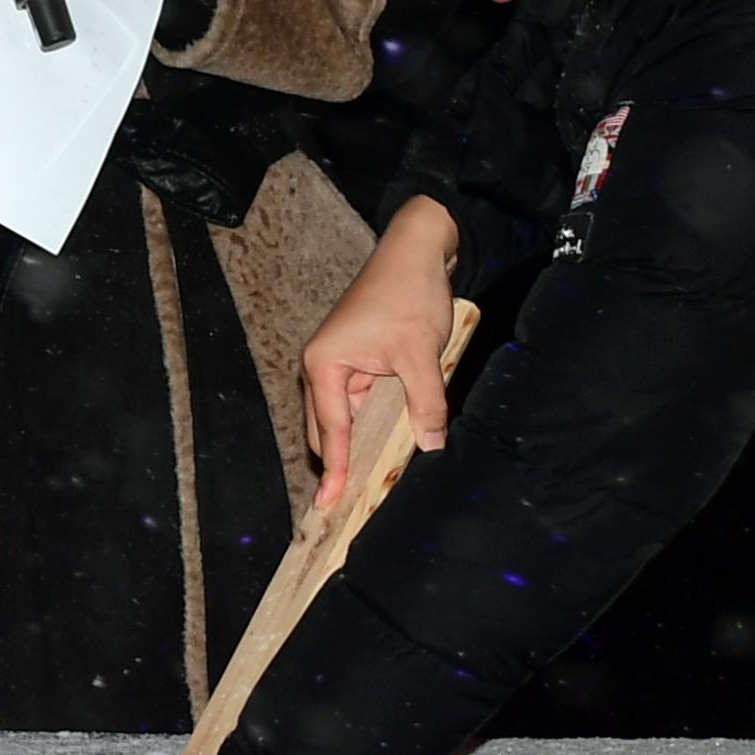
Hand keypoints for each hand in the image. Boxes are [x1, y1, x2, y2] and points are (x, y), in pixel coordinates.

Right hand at [301, 196, 461, 506]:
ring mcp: (340, 364)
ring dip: (362, 444)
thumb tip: (430, 447)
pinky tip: (392, 444)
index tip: (327, 504)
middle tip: (356, 504)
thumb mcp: (420, 353)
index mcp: (325, 364)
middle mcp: (324, 366)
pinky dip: (375, 424)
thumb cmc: (408, 294)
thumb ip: (425, 404)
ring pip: (347, 418)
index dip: (333, 469)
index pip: (331, 430)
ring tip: (374, 482)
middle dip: (341, 463)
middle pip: (328, 429)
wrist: (415, 250)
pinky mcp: (359, 360)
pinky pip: (362, 404)